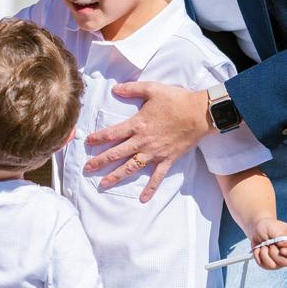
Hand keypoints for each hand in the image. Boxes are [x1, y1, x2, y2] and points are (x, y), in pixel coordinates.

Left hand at [83, 83, 209, 201]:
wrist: (200, 113)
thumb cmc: (176, 100)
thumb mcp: (152, 89)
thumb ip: (132, 89)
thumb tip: (115, 89)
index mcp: (137, 124)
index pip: (113, 133)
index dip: (98, 138)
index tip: (88, 142)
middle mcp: (143, 141)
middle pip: (117, 153)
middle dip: (101, 161)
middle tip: (87, 168)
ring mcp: (155, 153)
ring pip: (132, 167)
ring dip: (117, 176)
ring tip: (103, 184)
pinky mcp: (168, 160)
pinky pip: (157, 177)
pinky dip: (150, 188)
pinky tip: (143, 199)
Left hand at [250, 218, 286, 269]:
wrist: (257, 229)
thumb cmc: (268, 227)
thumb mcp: (275, 229)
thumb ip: (281, 238)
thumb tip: (283, 245)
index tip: (281, 250)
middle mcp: (286, 256)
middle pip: (283, 262)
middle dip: (273, 251)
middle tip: (270, 244)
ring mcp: (279, 262)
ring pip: (272, 265)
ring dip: (264, 253)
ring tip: (264, 245)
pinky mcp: (269, 264)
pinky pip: (263, 265)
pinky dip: (258, 255)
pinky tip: (259, 249)